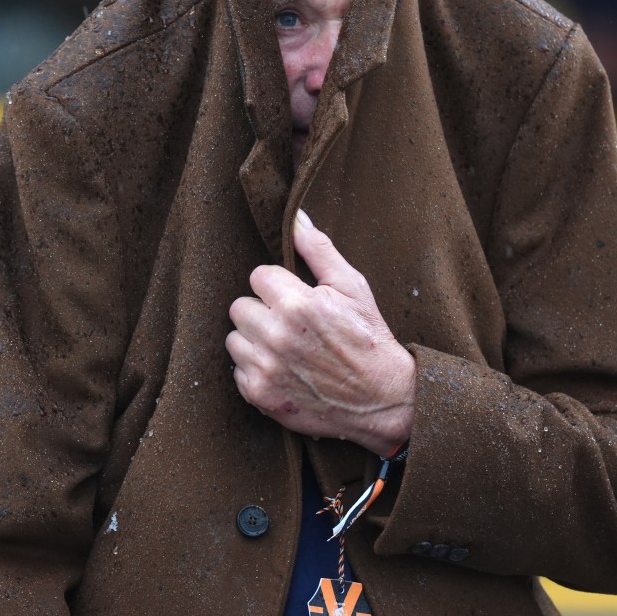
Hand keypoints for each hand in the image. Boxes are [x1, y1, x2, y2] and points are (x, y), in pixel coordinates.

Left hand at [227, 210, 414, 454]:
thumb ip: (318, 249)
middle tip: (291, 324)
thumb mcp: (353, 286)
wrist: (382, 399)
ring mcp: (266, 368)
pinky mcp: (260, 394)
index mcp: (298, 304)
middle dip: (262, 311)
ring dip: (255, 340)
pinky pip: (237, 370)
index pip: (258, 276)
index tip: (296, 298)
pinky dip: (256, 369)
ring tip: (286, 347)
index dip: (278, 286)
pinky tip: (283, 369)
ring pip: (234, 338)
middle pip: (240, 306)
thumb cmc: (368, 337)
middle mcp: (277, 336)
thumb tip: (295, 216)